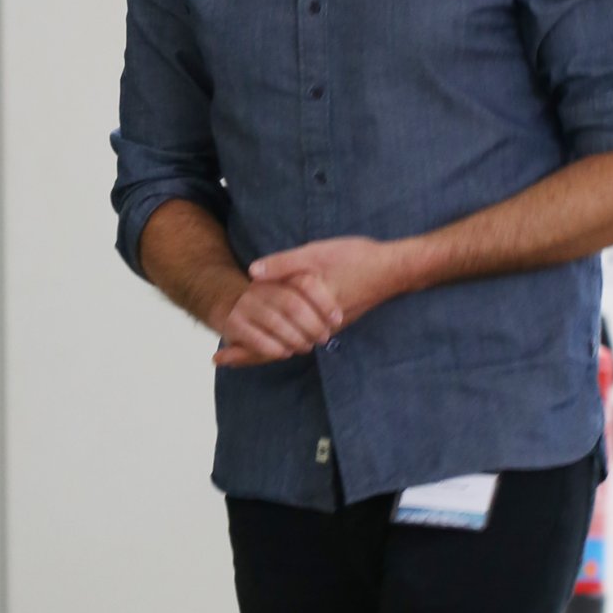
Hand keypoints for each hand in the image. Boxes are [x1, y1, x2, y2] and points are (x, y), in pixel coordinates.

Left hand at [212, 236, 412, 368]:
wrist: (394, 270)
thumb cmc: (357, 259)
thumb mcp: (317, 253)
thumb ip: (285, 263)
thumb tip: (252, 272)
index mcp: (307, 313)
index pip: (268, 341)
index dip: (242, 350)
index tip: (218, 357)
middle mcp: (316, 328)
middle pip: (275, 350)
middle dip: (247, 355)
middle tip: (220, 359)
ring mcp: (326, 327)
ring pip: (289, 345)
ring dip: (264, 348)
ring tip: (240, 349)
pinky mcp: (333, 322)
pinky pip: (302, 337)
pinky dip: (283, 339)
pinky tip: (275, 334)